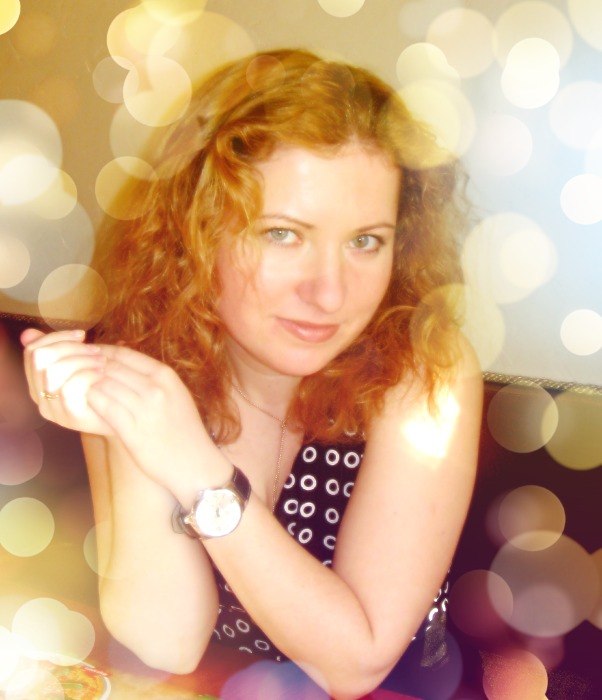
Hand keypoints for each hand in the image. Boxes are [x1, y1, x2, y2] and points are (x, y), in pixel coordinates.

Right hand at [21, 328, 111, 434]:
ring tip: (102, 361)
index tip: (82, 335)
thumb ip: (57, 349)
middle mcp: (39, 397)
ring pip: (53, 370)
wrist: (123, 418)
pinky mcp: (70, 416)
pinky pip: (69, 387)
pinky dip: (87, 374)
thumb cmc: (101, 388)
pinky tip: (102, 373)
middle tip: (96, 351)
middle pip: (40, 357)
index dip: (56, 337)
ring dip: (82, 359)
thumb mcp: (78, 365)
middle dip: (71, 347)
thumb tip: (28, 333)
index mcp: (37, 382)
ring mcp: (53, 409)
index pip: (32, 351)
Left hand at [84, 345, 219, 492]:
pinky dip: (92, 402)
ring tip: (81, 389)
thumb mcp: (175, 394)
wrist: (194, 463)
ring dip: (89, 386)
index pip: (124, 354)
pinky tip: (89, 405)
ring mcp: (144, 409)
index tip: (90, 357)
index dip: (102, 353)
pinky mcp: (132, 430)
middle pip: (111, 368)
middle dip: (92, 368)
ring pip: (104, 385)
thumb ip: (152, 376)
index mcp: (166, 376)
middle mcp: (155, 389)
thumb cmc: (183, 429)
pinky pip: (104, 407)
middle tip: (79, 373)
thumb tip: (121, 355)